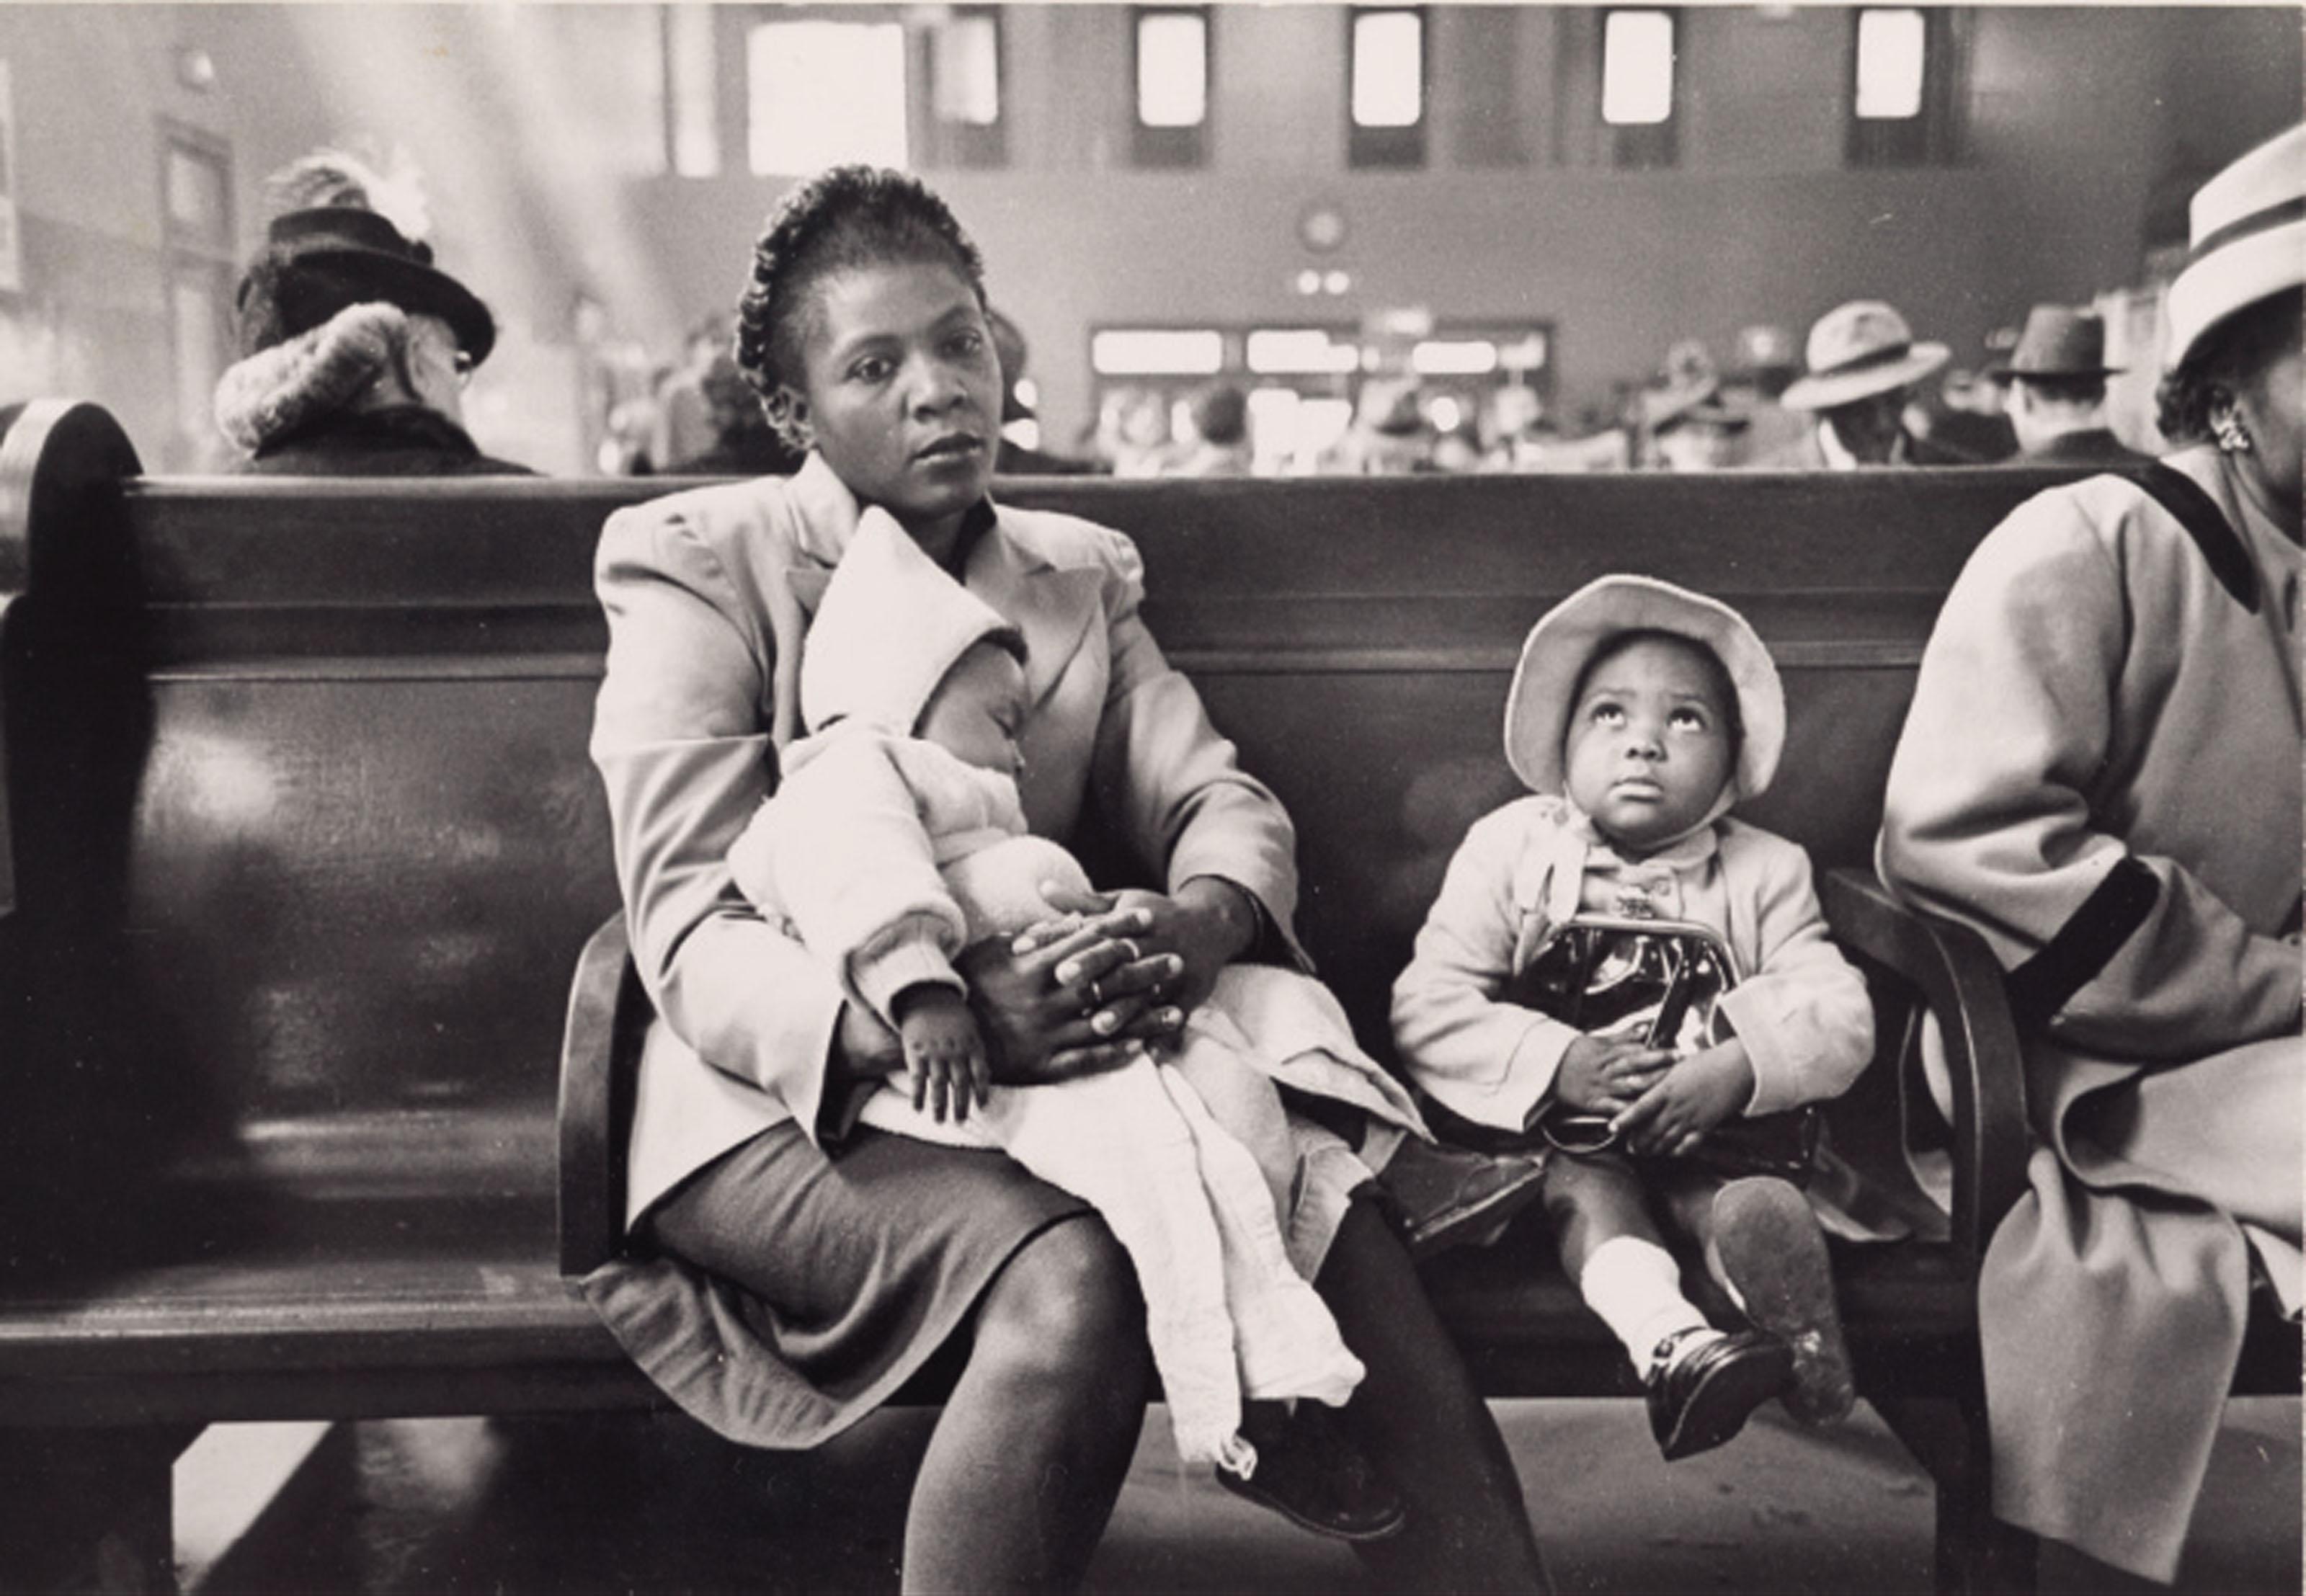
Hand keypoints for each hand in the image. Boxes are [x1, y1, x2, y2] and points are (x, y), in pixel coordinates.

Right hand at [893, 986, 990, 1122]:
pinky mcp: (915, 1053)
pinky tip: (918, 1109)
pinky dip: (918, 1096)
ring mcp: (934, 1053)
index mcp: (971, 1045)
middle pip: (959, 1085)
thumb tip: (986, 1077)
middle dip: (960, 1106)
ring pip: (938, 1086)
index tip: (982, 1107)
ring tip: (939, 1121)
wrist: (926, 995)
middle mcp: (954, 1052)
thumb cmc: (952, 1014)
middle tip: (960, 1121)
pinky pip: (917, 1080)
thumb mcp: (971, 1028)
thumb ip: (977, 1052)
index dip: (981, 1092)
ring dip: (939, 1106)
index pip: (980, 1074)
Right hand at [956, 927, 1176, 1086]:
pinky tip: (1144, 1046)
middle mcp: (1046, 1002)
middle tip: (1176, 960)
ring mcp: (1048, 1035)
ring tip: (1176, 1010)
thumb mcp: (993, 950)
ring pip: (1107, 1023)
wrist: (940, 1037)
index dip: (1120, 928)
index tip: (1146, 919)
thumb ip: (1033, 936)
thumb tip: (1071, 921)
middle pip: (1107, 981)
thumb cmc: (967, 986)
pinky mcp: (1045, 1066)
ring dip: (1145, 1016)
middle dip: (1146, 970)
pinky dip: (1117, 1053)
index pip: (1087, 941)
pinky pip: (1088, 1060)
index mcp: (1033, 968)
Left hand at [1015, 878, 1254, 1031]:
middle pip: (1113, 959)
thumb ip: (1081, 902)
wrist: (1211, 925)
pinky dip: (1164, 1034)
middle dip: (1089, 968)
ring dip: (1123, 1010)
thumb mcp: (1121, 903)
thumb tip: (1043, 888)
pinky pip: (1176, 1017)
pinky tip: (1149, 1054)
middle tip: (1061, 978)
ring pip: (1142, 993)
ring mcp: (1168, 973)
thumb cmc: (1155, 914)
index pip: (1084, 930)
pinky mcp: (1188, 995)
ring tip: (1099, 1026)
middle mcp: (1146, 947)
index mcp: (1126, 924)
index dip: (1054, 936)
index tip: (1023, 945)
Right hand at [1552, 1033, 1675, 1117]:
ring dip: (1650, 1085)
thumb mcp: (1597, 1041)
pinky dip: (1627, 1111)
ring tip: (1668, 1086)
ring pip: (1628, 1085)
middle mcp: (1605, 1069)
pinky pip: (1614, 1108)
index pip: (1635, 1049)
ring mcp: (1601, 1086)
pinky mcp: (1594, 1103)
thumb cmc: (1574, 1056)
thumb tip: (1645, 1029)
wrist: (1547, 1071)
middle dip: (1658, 1062)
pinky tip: (1643, 1113)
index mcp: (1606, 1052)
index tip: (1675, 1049)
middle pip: (1635, 1064)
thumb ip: (1623, 1037)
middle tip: (1678, 1060)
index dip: (1656, 1049)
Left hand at [1612, 1040, 1755, 1157]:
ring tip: (1644, 1153)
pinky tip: (1671, 1153)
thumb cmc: (1704, 1063)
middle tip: (1629, 1147)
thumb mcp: (1674, 1066)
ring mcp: (1692, 1119)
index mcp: (1667, 1089)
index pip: (1640, 1108)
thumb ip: (1653, 1077)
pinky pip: (1689, 1145)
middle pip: (1651, 1130)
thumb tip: (1630, 1080)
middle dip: (1637, 1142)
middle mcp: (1677, 1107)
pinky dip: (1678, 1152)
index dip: (1625, 1120)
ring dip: (1653, 1149)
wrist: (1736, 1069)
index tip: (1612, 1128)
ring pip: (1667, 1141)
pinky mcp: (1706, 1126)